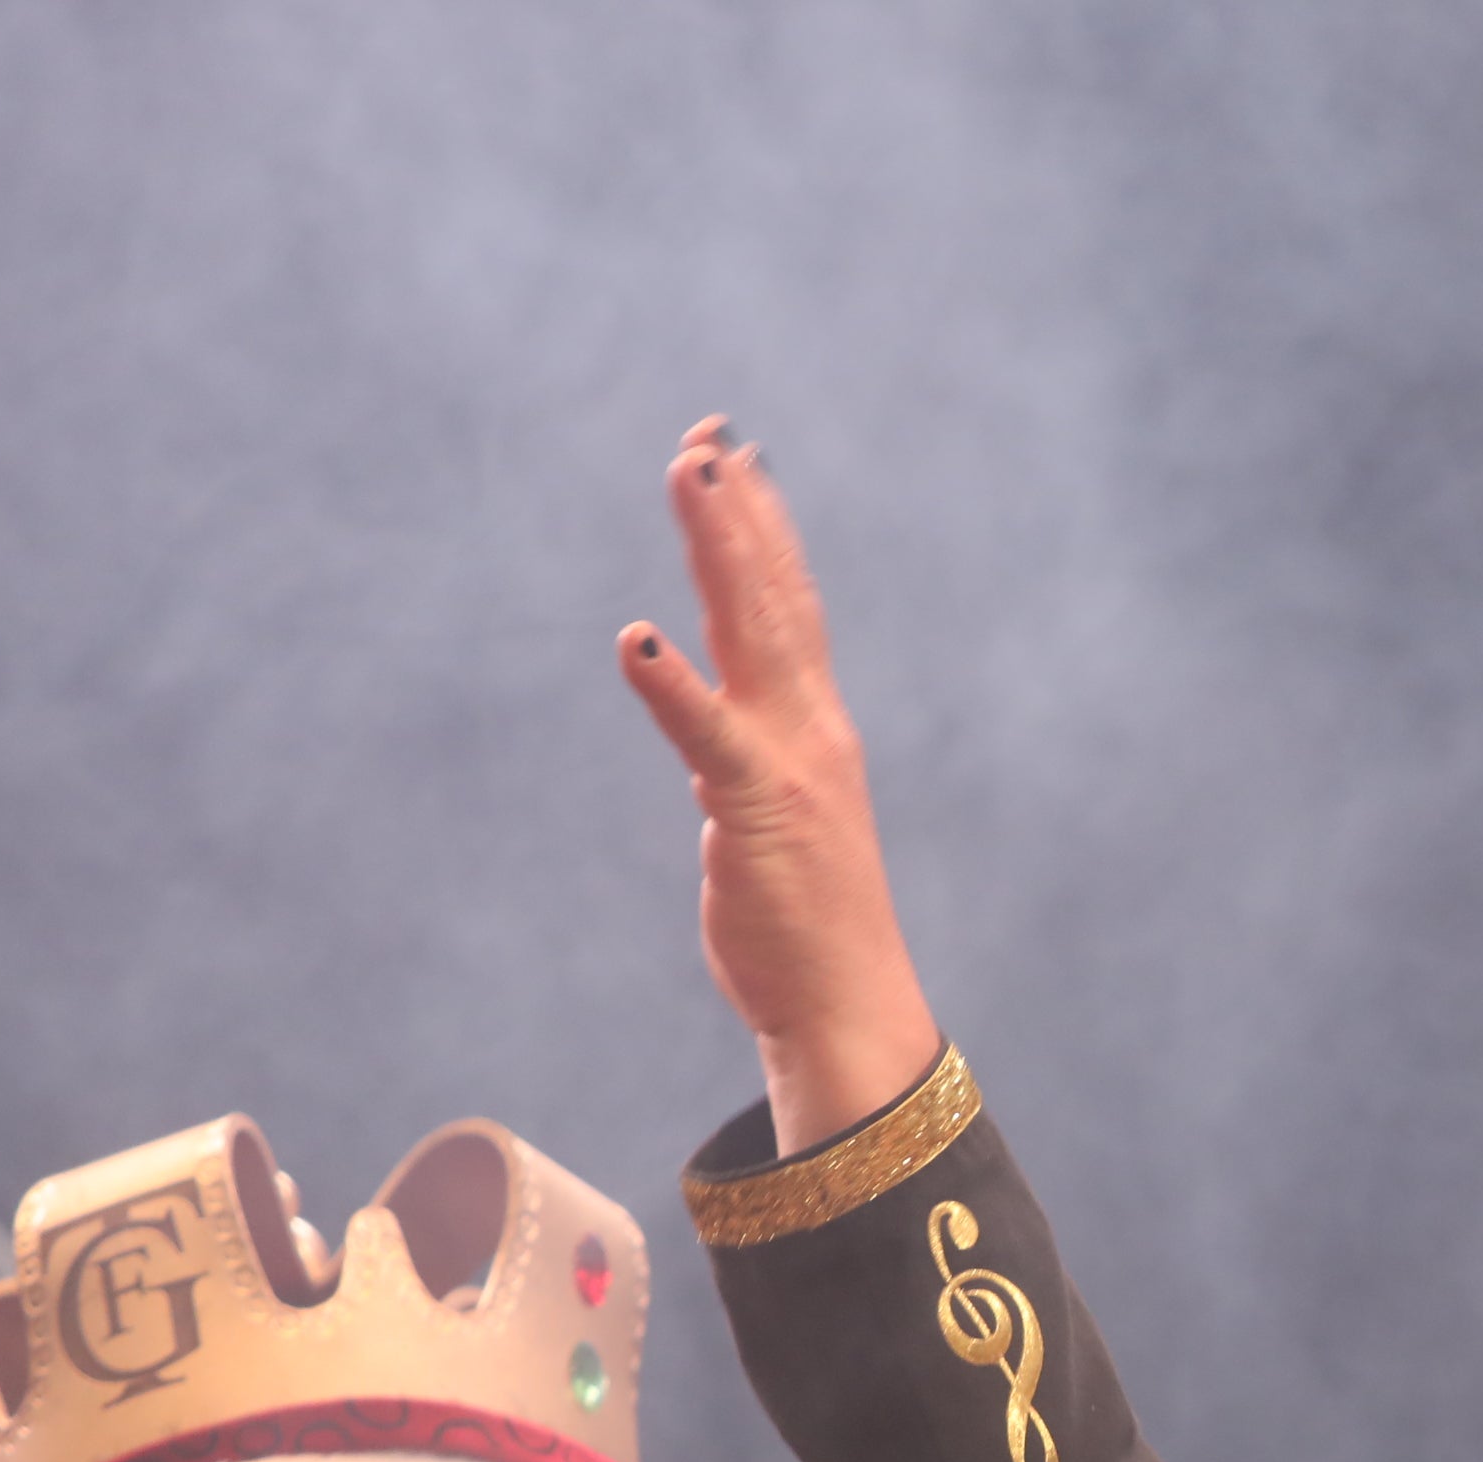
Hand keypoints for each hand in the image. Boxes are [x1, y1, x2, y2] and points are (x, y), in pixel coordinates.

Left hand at [620, 419, 941, 1150]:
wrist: (846, 1005)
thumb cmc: (809, 927)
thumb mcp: (779, 823)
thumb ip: (745, 768)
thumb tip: (711, 745)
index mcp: (815, 727)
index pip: (789, 604)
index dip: (760, 527)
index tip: (733, 457)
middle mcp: (811, 726)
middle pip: (774, 593)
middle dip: (738, 509)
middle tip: (706, 436)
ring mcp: (790, 760)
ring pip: (753, 629)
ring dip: (720, 547)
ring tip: (691, 475)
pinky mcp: (757, 805)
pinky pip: (706, 734)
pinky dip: (671, 685)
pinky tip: (636, 639)